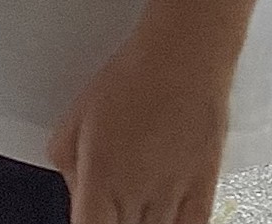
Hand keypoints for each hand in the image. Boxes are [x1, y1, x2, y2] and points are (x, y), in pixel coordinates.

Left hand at [48, 31, 231, 223]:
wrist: (182, 65)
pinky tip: (163, 216)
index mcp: (99, 181)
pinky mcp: (203, 195)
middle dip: (111, 220)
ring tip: (134, 201)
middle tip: (109, 203)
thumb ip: (68, 165)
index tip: (87, 215)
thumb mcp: (74, 120)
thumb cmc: (129, 82)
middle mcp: (136, 198)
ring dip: (140, 221)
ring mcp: (172, 199)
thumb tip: (78, 188)